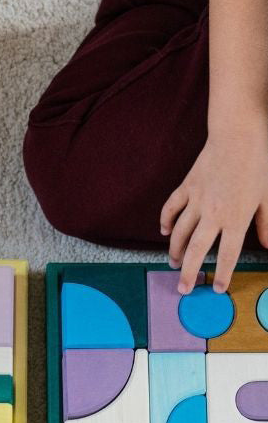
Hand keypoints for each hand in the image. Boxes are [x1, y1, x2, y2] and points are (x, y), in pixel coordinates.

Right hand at [160, 129, 267, 294]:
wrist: (239, 135)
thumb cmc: (258, 164)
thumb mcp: (267, 197)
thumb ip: (266, 223)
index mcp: (236, 218)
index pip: (227, 254)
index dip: (222, 273)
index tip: (217, 288)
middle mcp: (213, 214)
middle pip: (196, 250)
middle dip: (189, 272)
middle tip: (184, 288)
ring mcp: (197, 201)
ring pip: (179, 233)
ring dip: (175, 251)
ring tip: (174, 263)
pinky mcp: (187, 187)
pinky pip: (171, 208)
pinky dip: (165, 221)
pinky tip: (164, 232)